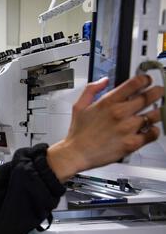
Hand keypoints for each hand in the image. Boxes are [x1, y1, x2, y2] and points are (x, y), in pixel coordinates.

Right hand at [47, 75, 163, 182]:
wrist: (76, 154)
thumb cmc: (78, 133)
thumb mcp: (79, 106)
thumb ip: (91, 89)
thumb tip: (104, 81)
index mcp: (108, 102)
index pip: (135, 83)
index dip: (145, 79)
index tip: (147, 81)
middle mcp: (119, 113)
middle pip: (150, 96)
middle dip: (157, 92)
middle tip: (157, 93)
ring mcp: (127, 128)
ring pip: (155, 114)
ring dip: (156, 112)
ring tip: (153, 113)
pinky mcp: (132, 143)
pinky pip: (153, 133)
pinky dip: (154, 131)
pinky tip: (149, 130)